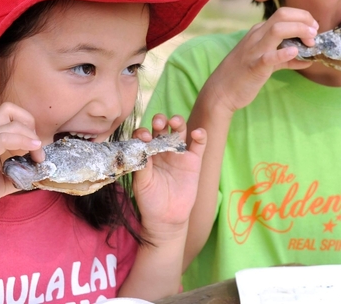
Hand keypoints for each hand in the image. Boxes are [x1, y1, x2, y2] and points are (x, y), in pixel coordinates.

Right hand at [0, 102, 42, 230]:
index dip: (29, 127)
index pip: (11, 115)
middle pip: (11, 111)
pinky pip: (2, 138)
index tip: (36, 149)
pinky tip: (32, 150)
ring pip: (10, 123)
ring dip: (31, 137)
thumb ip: (19, 174)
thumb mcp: (2, 181)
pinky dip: (22, 141)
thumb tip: (38, 173)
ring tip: (37, 157)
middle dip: (31, 127)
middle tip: (38, 152)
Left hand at [130, 114, 206, 239]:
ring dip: (178, 122)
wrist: (166, 218)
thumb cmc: (149, 200)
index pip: (144, 135)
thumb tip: (140, 148)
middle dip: (160, 121)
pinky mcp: (193, 161)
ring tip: (175, 121)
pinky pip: (199, 144)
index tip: (143, 136)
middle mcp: (162, 150)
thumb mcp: (142, 183)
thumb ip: (142, 165)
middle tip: (159, 122)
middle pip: (162, 128)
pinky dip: (200, 136)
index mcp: (147, 153)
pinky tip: (197, 132)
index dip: (143, 132)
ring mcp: (178, 154)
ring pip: (179, 131)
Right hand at [205, 7, 317, 112]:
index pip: (284, 13)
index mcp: (259, 32)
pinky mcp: (254, 67)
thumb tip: (307, 60)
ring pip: (277, 30)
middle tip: (315, 33)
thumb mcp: (266, 63)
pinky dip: (283, 53)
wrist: (221, 92)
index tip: (314, 29)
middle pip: (282, 15)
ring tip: (310, 41)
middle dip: (304, 19)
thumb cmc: (243, 76)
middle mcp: (256, 36)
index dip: (303, 17)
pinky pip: (269, 57)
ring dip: (298, 31)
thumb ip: (285, 60)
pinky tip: (295, 53)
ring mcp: (254, 50)